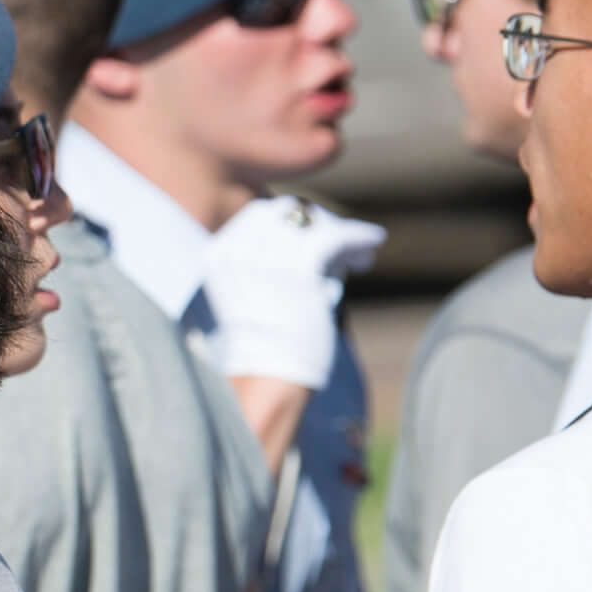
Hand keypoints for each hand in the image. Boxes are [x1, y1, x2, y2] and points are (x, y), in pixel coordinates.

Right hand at [203, 195, 387, 389]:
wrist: (264, 379)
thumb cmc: (260, 353)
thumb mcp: (250, 299)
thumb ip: (268, 268)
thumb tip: (315, 244)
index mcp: (218, 255)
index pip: (258, 216)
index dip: (289, 222)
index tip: (310, 234)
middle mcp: (240, 247)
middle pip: (287, 212)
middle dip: (315, 222)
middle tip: (338, 238)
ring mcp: (270, 253)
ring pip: (316, 222)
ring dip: (341, 233)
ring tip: (361, 250)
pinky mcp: (303, 264)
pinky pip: (338, 236)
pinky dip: (360, 237)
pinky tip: (374, 241)